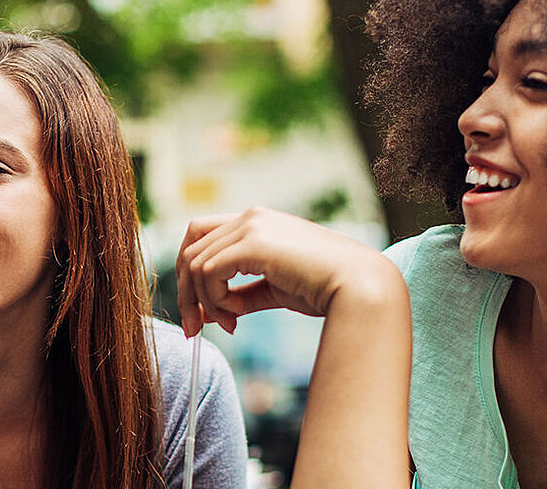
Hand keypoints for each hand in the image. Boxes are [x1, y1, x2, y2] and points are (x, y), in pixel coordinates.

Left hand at [175, 207, 399, 335]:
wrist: (359, 287)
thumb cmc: (325, 290)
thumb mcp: (274, 291)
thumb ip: (240, 295)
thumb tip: (208, 313)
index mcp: (256, 223)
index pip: (200, 237)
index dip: (191, 274)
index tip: (198, 313)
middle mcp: (250, 217)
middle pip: (190, 248)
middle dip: (186, 292)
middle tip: (194, 328)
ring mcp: (251, 226)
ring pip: (195, 263)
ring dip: (205, 301)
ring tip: (231, 323)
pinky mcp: (253, 243)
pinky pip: (209, 272)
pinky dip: (214, 298)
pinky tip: (236, 315)